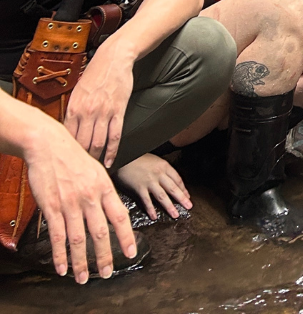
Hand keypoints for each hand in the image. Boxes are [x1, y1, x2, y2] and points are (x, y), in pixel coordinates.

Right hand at [22, 112, 135, 282]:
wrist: (50, 145)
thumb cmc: (75, 157)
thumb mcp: (97, 170)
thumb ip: (104, 191)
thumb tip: (112, 209)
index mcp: (105, 187)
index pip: (120, 216)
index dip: (126, 237)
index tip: (131, 253)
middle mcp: (91, 197)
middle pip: (100, 233)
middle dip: (105, 256)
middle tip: (108, 273)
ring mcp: (71, 203)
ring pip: (78, 239)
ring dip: (81, 262)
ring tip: (84, 278)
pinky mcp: (52, 206)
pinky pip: (57, 235)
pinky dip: (59, 255)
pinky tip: (62, 268)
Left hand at [65, 41, 134, 167]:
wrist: (114, 59)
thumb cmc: (95, 74)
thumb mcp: (77, 92)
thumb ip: (73, 112)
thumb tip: (67, 132)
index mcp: (74, 108)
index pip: (67, 138)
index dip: (67, 153)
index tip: (66, 164)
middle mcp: (87, 112)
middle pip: (81, 144)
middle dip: (80, 160)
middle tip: (79, 172)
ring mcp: (104, 112)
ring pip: (98, 143)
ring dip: (95, 158)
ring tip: (93, 170)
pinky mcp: (118, 110)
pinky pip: (115, 135)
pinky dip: (111, 151)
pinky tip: (109, 161)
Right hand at [115, 152, 190, 220]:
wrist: (124, 158)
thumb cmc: (139, 158)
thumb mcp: (155, 160)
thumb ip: (163, 170)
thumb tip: (170, 180)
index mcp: (164, 166)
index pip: (177, 179)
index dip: (183, 189)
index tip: (188, 196)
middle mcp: (159, 174)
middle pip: (173, 188)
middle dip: (182, 198)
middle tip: (189, 206)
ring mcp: (149, 181)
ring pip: (162, 196)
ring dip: (170, 206)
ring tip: (175, 215)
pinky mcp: (139, 188)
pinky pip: (146, 201)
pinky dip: (151, 209)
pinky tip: (154, 216)